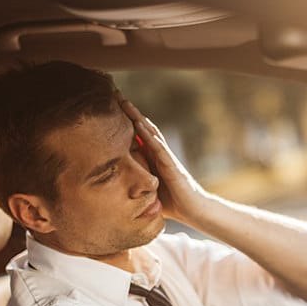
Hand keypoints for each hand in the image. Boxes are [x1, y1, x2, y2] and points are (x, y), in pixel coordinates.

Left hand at [117, 93, 205, 222]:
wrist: (195, 211)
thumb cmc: (173, 203)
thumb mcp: (149, 193)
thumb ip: (137, 187)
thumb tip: (115, 193)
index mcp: (153, 159)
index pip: (137, 136)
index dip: (126, 121)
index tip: (112, 107)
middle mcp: (159, 154)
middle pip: (143, 127)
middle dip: (130, 111)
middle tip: (115, 94)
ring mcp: (166, 158)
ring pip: (150, 132)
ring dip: (137, 116)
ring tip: (124, 102)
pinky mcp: (172, 166)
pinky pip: (157, 147)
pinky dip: (147, 134)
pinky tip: (138, 123)